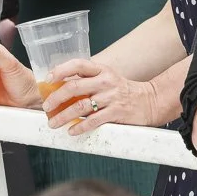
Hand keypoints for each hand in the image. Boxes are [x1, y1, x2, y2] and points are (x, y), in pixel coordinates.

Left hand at [41, 58, 158, 133]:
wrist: (150, 101)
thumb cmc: (123, 91)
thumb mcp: (108, 79)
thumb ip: (88, 81)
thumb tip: (61, 89)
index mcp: (102, 70)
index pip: (79, 65)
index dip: (61, 70)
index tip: (48, 79)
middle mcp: (106, 81)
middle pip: (75, 87)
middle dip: (56, 98)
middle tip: (46, 107)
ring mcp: (111, 97)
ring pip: (80, 106)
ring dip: (63, 116)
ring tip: (53, 123)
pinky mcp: (116, 112)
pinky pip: (93, 121)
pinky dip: (79, 127)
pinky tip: (72, 131)